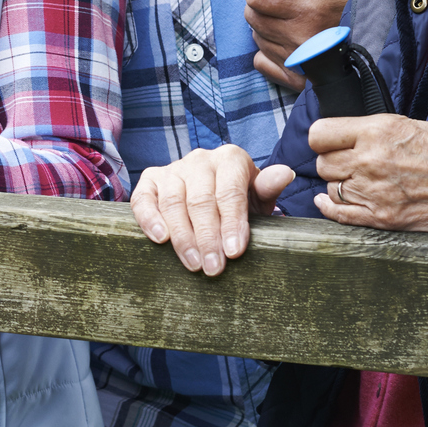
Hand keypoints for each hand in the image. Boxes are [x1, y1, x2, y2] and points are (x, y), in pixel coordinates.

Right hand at [131, 145, 295, 275]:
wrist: (214, 191)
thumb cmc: (238, 200)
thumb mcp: (257, 196)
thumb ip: (268, 188)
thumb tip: (284, 174)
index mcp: (230, 158)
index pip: (230, 191)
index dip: (232, 223)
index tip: (234, 252)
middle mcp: (200, 159)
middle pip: (201, 200)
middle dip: (208, 237)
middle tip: (214, 268)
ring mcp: (173, 168)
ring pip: (173, 202)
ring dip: (183, 237)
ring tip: (193, 264)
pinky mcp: (150, 179)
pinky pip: (144, 198)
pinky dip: (149, 218)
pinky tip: (160, 239)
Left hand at [246, 0, 358, 89]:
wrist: (397, 38)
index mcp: (310, 8)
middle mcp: (298, 38)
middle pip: (253, 15)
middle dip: (262, 0)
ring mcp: (297, 63)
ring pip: (258, 37)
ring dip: (267, 23)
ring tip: (294, 16)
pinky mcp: (298, 81)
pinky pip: (262, 62)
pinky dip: (269, 49)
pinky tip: (290, 39)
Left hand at [310, 115, 427, 232]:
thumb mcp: (410, 125)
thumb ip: (374, 133)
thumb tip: (351, 138)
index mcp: (376, 131)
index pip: (320, 134)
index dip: (324, 139)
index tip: (331, 142)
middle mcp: (369, 160)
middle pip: (323, 164)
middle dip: (334, 163)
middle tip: (352, 164)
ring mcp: (374, 192)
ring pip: (330, 189)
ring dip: (340, 186)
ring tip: (360, 183)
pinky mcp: (384, 218)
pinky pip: (339, 215)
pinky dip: (330, 209)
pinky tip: (328, 203)